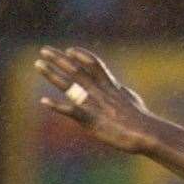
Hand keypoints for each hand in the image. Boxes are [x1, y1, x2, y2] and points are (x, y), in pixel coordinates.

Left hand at [35, 45, 154, 152]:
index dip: (80, 55)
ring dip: (53, 74)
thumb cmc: (141, 119)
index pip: (93, 64)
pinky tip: (44, 101)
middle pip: (76, 70)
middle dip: (59, 59)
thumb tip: (120, 88)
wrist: (146, 132)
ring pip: (70, 86)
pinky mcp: (92, 120)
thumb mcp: (132, 99)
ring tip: (38, 65)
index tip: (68, 50)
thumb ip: (122, 92)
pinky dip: (57, 106)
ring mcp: (94, 104)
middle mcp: (100, 92)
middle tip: (44, 50)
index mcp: (110, 86)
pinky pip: (72, 111)